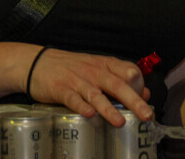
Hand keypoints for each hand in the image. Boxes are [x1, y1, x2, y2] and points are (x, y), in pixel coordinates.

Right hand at [26, 47, 153, 125]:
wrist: (38, 62)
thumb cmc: (72, 68)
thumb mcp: (98, 69)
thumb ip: (121, 80)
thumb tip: (145, 93)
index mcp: (105, 65)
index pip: (130, 71)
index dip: (140, 85)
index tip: (145, 99)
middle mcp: (94, 71)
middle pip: (117, 84)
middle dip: (134, 100)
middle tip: (146, 115)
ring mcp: (77, 81)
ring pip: (96, 94)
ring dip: (109, 109)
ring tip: (120, 122)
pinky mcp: (61, 90)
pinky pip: (73, 99)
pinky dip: (81, 107)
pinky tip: (90, 115)